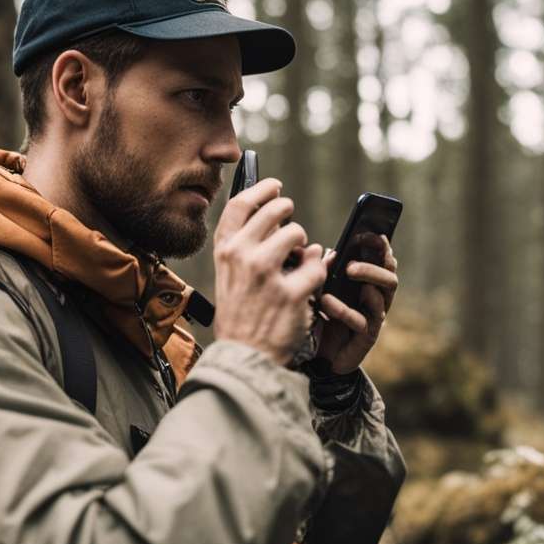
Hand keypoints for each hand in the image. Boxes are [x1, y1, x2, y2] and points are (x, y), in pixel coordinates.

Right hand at [213, 179, 326, 365]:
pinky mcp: (290, 293)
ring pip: (298, 234)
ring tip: (301, 259)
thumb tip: (273, 217)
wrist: (244, 356)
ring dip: (304, 244)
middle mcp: (242, 256)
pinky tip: (310, 283)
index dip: (261, 189)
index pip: (240, 204)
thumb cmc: (239, 315)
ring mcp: (266, 274)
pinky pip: (315, 266)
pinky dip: (318, 272)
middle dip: (289, 212)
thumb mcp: (229, 276)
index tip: (274, 186)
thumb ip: (243, 246)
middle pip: (274, 210)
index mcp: (225, 251)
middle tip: (294, 225)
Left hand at [313, 234, 397, 374]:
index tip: (370, 233)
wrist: (321, 357)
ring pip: (381, 297)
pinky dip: (344, 310)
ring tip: (347, 272)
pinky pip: (360, 321)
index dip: (382, 247)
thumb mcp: (324, 289)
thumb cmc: (325, 317)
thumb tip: (328, 252)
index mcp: (371, 284)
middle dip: (374, 266)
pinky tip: (327, 302)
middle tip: (352, 262)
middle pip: (390, 278)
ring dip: (366, 280)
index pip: (384, 262)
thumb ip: (327, 271)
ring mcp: (374, 319)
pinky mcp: (366, 337)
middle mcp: (378, 300)